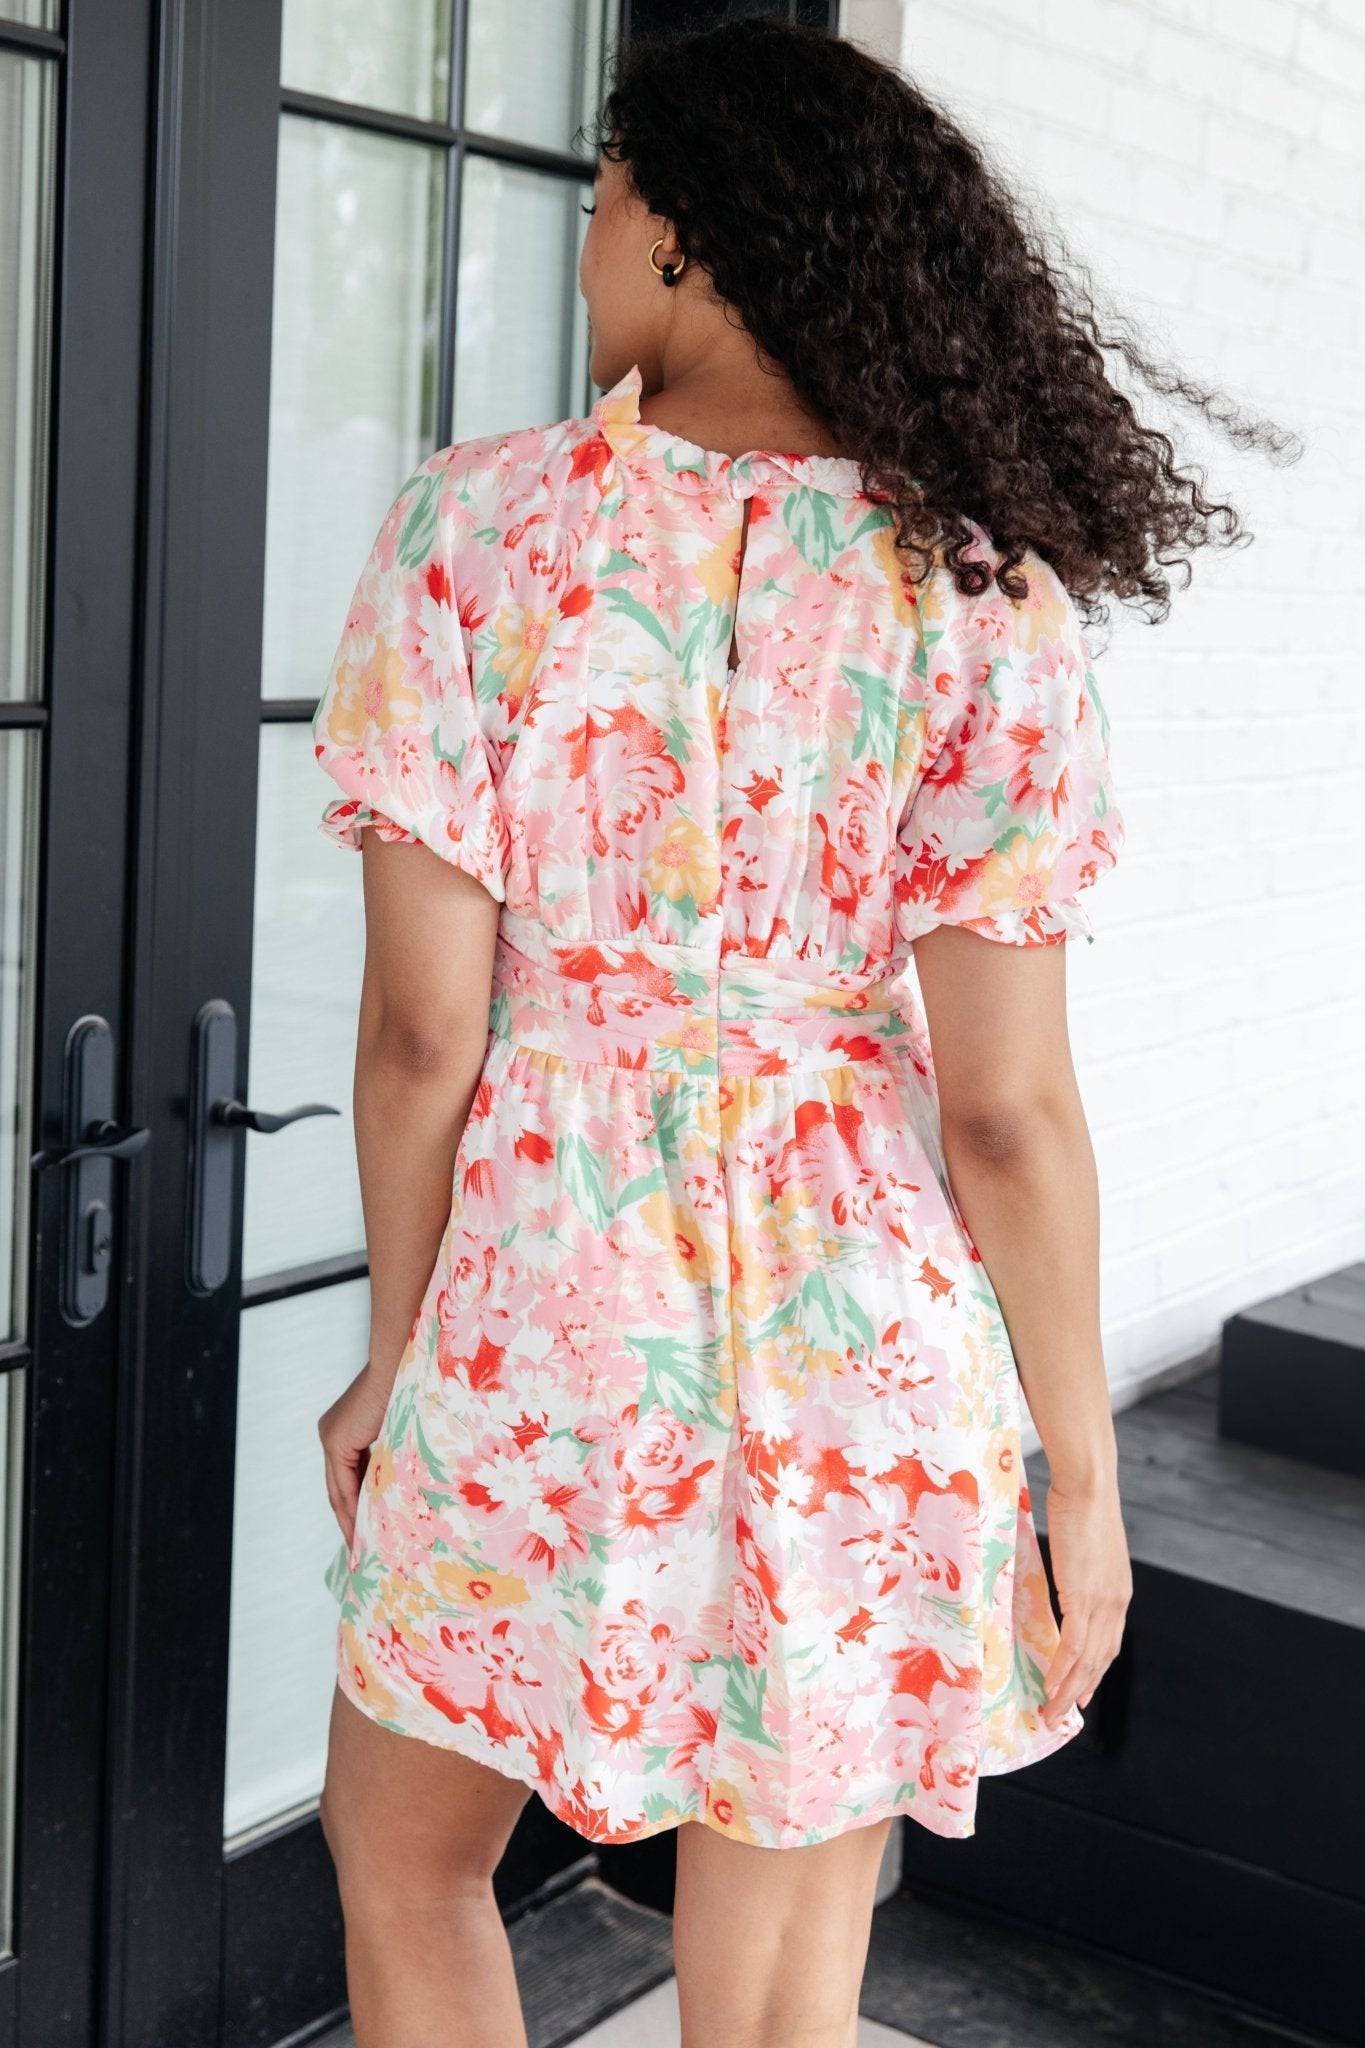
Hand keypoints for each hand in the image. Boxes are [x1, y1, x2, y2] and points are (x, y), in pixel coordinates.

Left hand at [318, 1363, 394, 1551]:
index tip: (367, 1529)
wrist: (403, 1363)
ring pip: (338, 1490)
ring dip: (350, 1519)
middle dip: (349, 1519)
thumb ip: (394, 1454)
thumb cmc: (412, 1389)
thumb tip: (406, 1482)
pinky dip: (353, 1507)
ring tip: (363, 1546)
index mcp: (343, 1430)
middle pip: (338, 1488)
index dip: (355, 1505)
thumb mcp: (400, 1430)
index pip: (346, 1477)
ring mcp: (330, 1438)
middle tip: (361, 1547)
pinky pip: (344, 1484)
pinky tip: (364, 1528)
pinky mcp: (336, 1441)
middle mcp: (331, 1434)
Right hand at [1040, 1476, 1131, 1728]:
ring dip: (1069, 1690)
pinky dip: (1062, 1670)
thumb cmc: (1082, 1505)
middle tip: (1062, 1714)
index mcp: (1118, 1593)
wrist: (1088, 1487)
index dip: (1095, 1672)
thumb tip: (1066, 1577)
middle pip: (1100, 1661)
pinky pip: (1072, 1646)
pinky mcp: (1083, 1598)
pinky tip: (1050, 1686)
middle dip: (1081, 1691)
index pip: (1108, 1644)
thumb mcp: (1086, 1547)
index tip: (1082, 1693)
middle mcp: (1116, 1604)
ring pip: (1087, 1661)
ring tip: (1051, 1711)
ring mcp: (1102, 1603)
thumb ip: (1081, 1569)